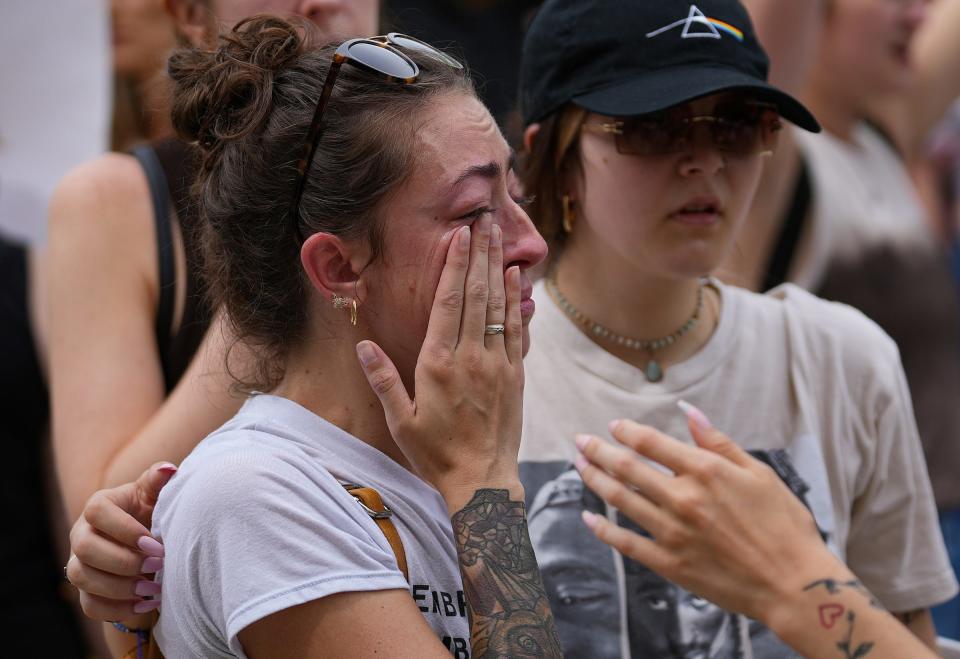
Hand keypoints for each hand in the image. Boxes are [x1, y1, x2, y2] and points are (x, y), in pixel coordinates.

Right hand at [66, 462, 176, 619]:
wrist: (149, 544)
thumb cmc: (153, 513)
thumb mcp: (156, 495)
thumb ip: (159, 481)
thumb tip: (167, 470)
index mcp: (99, 506)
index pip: (97, 511)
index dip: (124, 529)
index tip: (155, 543)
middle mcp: (81, 534)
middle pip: (84, 548)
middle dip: (122, 560)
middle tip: (157, 566)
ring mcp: (80, 564)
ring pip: (83, 579)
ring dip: (120, 587)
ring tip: (154, 588)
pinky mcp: (86, 591)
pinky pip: (90, 605)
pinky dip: (118, 608)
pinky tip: (146, 604)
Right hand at [356, 218, 523, 512]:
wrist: (483, 482)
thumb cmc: (435, 454)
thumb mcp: (400, 420)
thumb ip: (383, 379)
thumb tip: (362, 344)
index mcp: (439, 363)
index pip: (449, 303)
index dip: (456, 266)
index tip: (460, 236)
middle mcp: (472, 357)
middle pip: (478, 295)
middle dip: (481, 255)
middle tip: (485, 221)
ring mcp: (498, 365)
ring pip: (500, 307)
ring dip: (500, 269)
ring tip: (501, 238)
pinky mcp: (515, 376)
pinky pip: (518, 331)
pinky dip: (518, 302)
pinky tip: (518, 281)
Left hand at [575, 405, 838, 625]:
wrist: (794, 584)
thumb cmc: (784, 525)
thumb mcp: (758, 473)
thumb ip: (718, 442)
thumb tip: (689, 411)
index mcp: (705, 472)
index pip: (651, 443)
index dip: (627, 432)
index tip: (613, 426)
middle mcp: (683, 498)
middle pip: (627, 468)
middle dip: (598, 451)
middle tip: (580, 441)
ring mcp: (673, 532)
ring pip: (620, 500)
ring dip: (595, 480)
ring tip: (580, 467)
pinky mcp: (670, 564)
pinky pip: (626, 543)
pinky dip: (603, 529)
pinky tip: (588, 518)